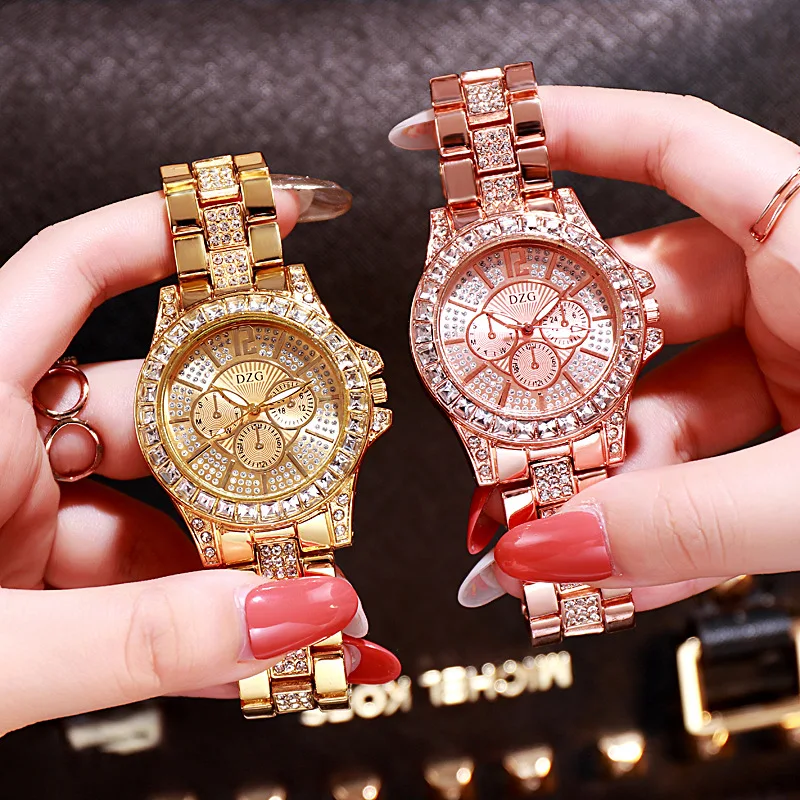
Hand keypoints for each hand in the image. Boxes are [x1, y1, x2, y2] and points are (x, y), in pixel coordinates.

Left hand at [0, 191, 398, 733]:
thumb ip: (140, 641)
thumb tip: (289, 618)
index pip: (73, 273)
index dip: (176, 232)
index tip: (271, 216)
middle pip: (156, 407)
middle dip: (249, 448)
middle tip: (325, 478)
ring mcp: (19, 518)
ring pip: (161, 505)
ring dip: (238, 554)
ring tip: (311, 588)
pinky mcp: (37, 579)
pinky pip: (142, 574)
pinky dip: (202, 609)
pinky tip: (257, 640)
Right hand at [392, 87, 799, 609]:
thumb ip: (692, 521)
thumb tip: (551, 549)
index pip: (670, 145)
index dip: (561, 132)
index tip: (462, 140)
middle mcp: (798, 290)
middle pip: (626, 309)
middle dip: (550, 383)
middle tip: (491, 435)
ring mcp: (793, 363)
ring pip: (651, 406)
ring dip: (595, 480)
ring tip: (545, 534)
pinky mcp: (791, 431)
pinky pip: (693, 465)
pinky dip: (648, 518)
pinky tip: (605, 563)